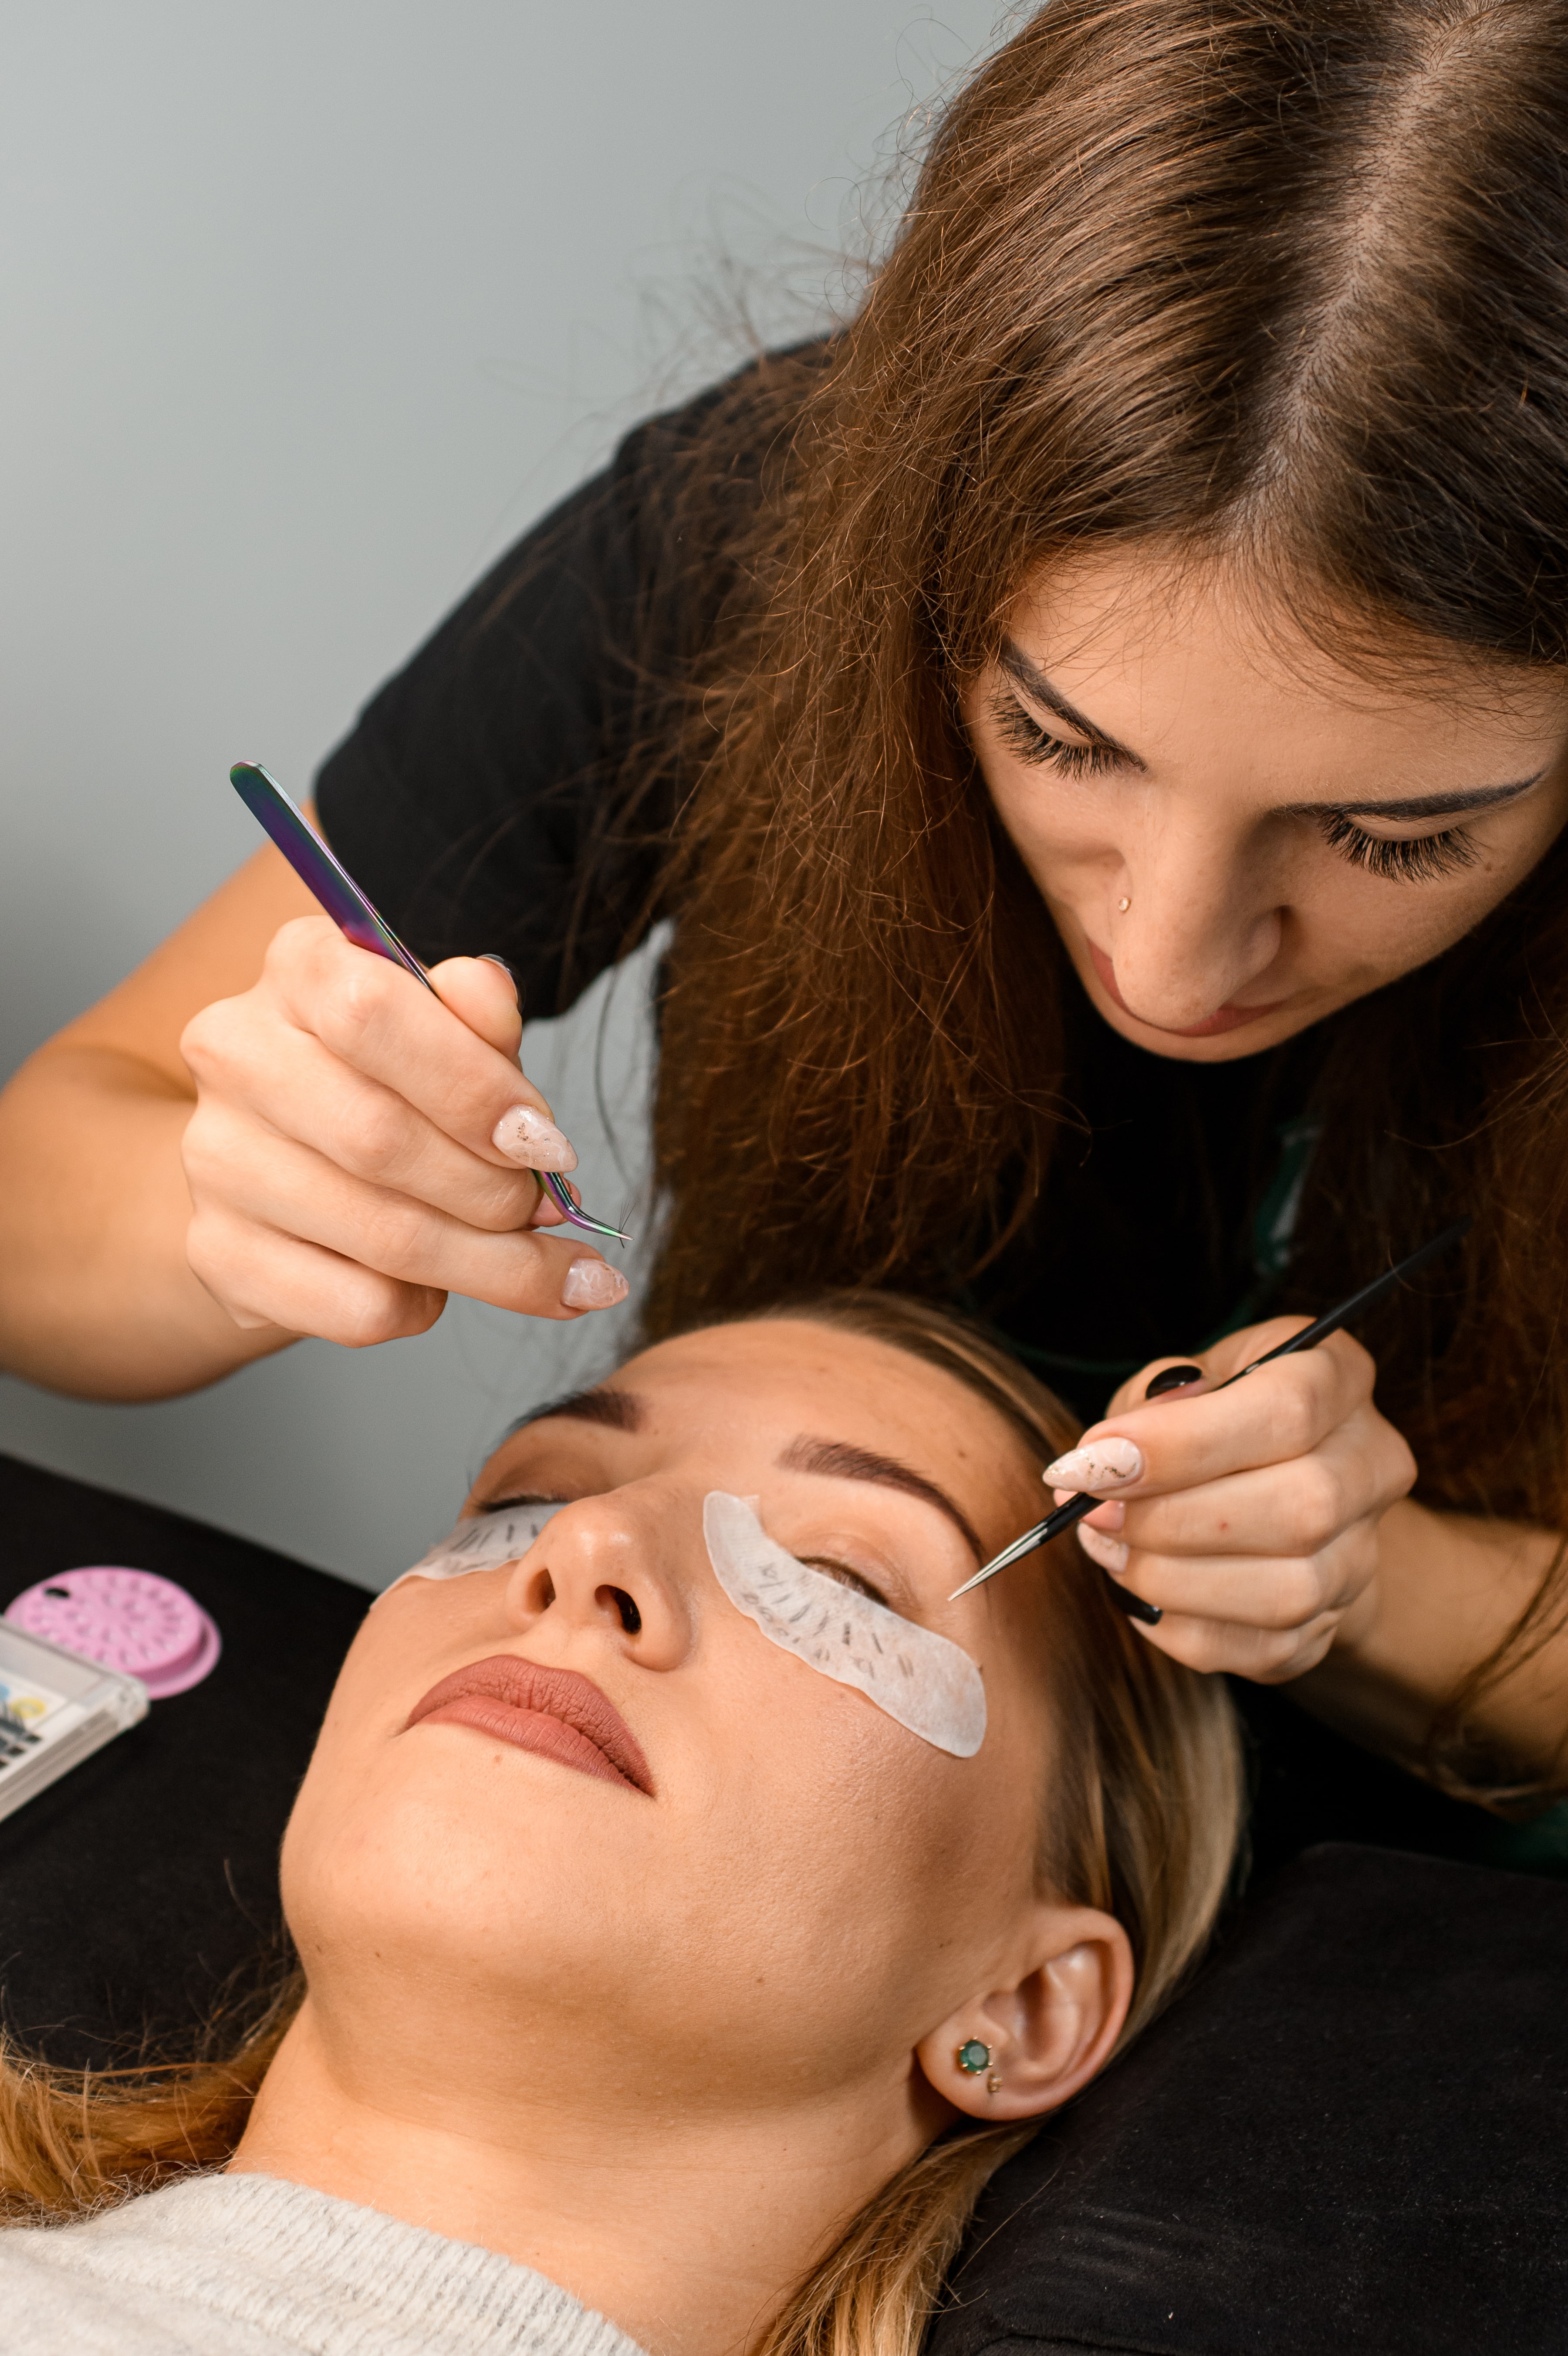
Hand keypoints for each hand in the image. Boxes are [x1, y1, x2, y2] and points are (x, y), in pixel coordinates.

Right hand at [179, 917, 628, 1344]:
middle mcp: (236, 1055)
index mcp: (298, 970)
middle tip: (554, 1210)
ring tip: (551, 1269)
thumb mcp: (447, 1031)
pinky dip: (427, 1305)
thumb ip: (477, 1012)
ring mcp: (216, 1160)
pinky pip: (359, 1306)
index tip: (547, 1144)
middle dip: (497, 1193)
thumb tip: (491, 998)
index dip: (474, 1087)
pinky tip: (446, 1289)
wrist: (288, 1163)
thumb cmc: (389, 1082)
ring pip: (383, 1236)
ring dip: (492, 1265)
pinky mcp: (220, 1254)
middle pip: (380, 1138)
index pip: (370, 1012)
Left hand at [1044, 1319, 1416, 1680]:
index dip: (1180, 1442)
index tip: (1092, 1460)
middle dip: (1172, 1518)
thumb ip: (1151, 1407)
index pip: (1288, 1409)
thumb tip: (1106, 1459)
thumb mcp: (1181, 1380)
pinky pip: (1263, 1648)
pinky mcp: (1330, 1622)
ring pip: (1287, 1591)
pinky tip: (1137, 1591)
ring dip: (1172, 1578)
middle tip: (1093, 1511)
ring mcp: (1362, 1552)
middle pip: (1299, 1506)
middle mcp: (1373, 1463)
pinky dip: (1182, 1626)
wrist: (1272, 1485)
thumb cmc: (1211, 1419)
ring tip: (1108, 1547)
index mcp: (1338, 1376)